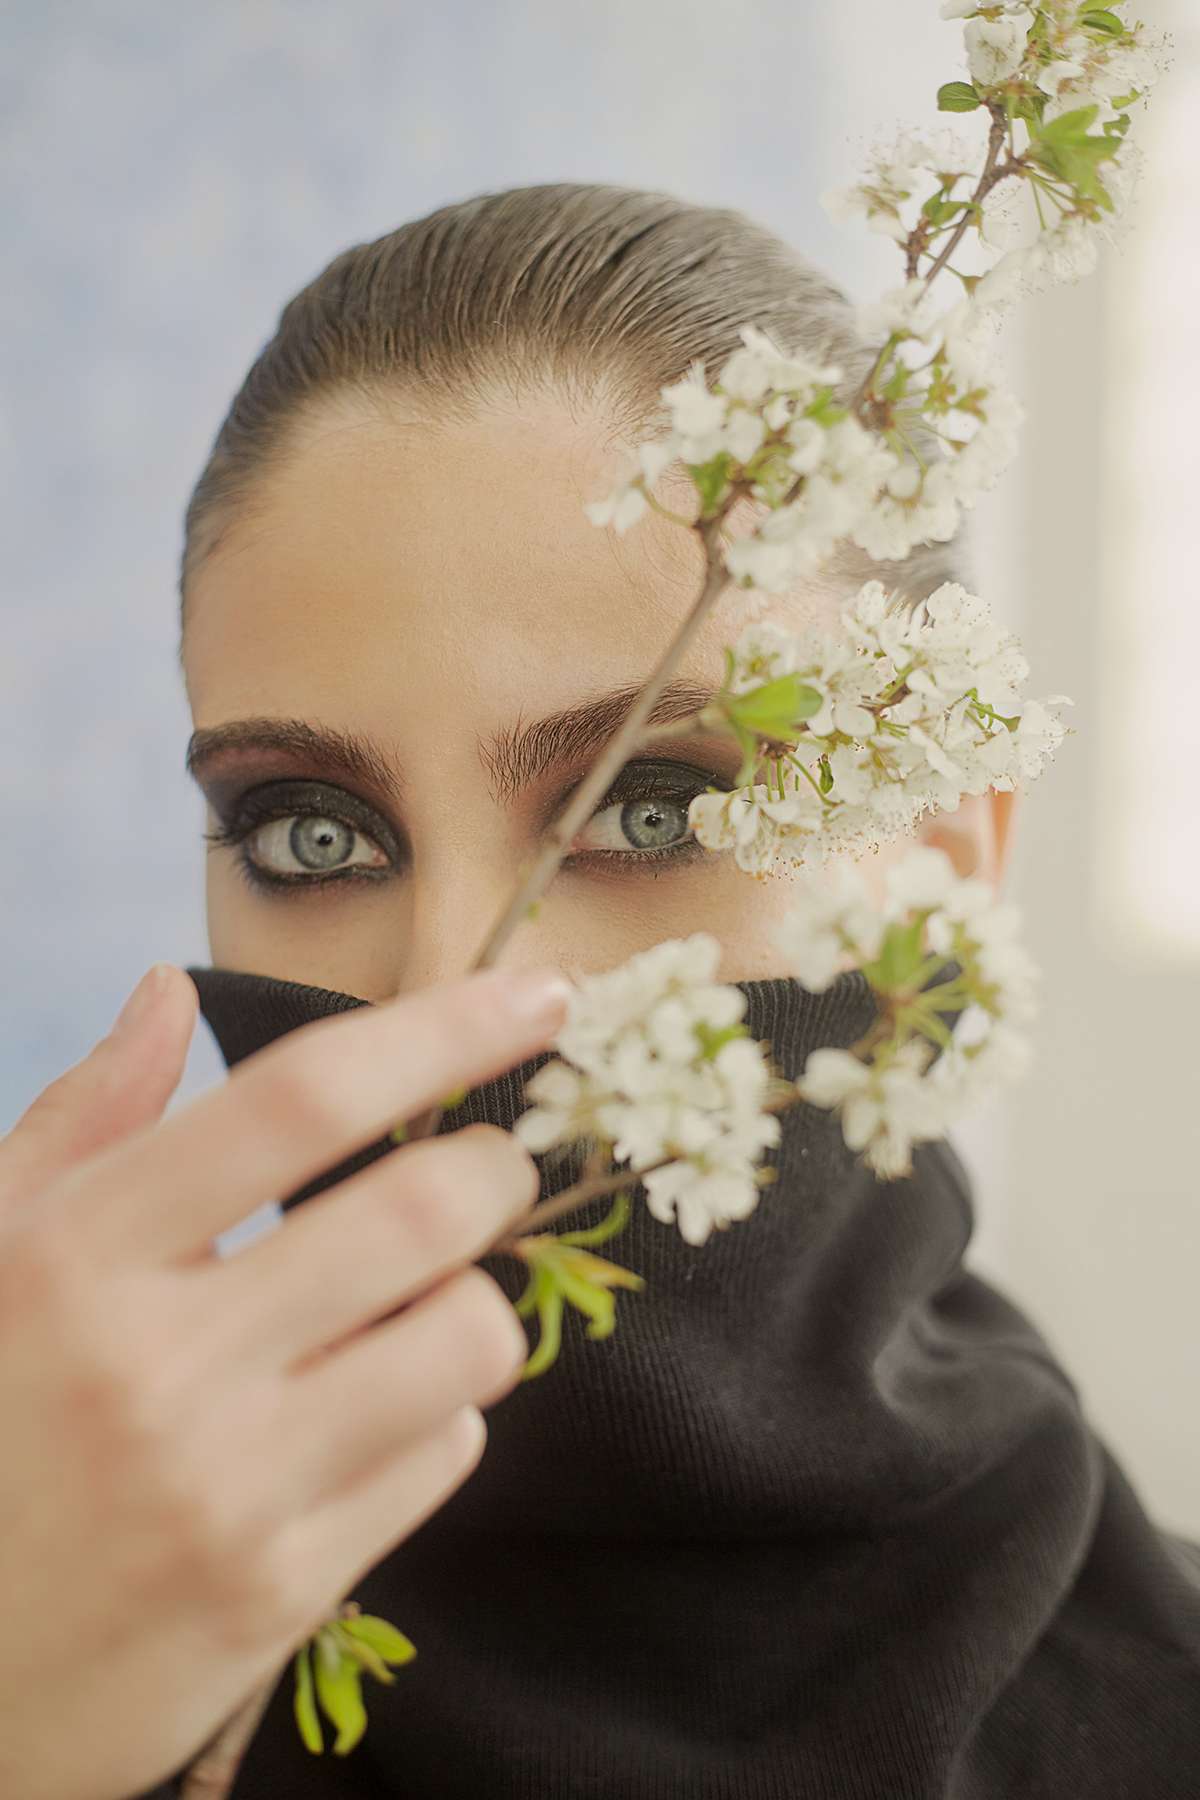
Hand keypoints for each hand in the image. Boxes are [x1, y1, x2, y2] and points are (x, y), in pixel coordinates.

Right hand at [0, 960, 568, 1799]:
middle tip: (487, 1168)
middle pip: (420, 1211)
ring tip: (419, 1305)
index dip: (442, 1028)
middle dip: (496, 1169)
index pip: (300, 1099)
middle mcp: (157, 1366)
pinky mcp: (282, 1591)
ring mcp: (227, 1489)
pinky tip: (372, 1415)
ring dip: (476, 1300)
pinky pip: (444, 1457)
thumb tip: (170, 993)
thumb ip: (83, 1122)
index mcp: (76, 1256)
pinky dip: (440, 1412)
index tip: (538, 991)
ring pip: (468, 1340)